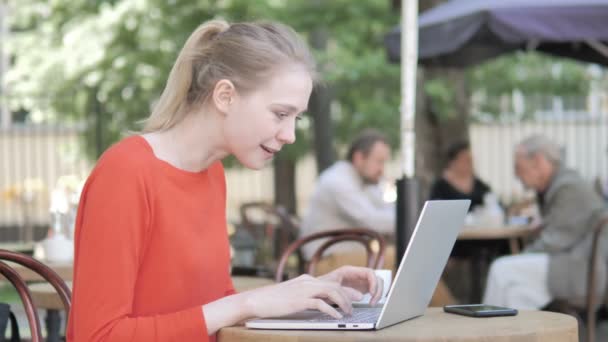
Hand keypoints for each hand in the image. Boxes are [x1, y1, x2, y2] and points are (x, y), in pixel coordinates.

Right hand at [241, 273, 365, 319]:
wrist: (257, 300)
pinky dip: (331, 310)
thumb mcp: (293, 294)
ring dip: (343, 303)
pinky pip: (321, 304)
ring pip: (332, 292)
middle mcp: (308, 282)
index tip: (355, 297)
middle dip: (349, 296)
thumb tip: (318, 302)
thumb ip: (305, 295)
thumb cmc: (273, 300)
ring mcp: (304, 290)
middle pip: (335, 286)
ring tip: (348, 313)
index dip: (345, 290)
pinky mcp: (299, 300)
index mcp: (307, 280)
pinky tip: (336, 316)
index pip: (331, 282)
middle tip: (356, 306)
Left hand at [318, 266, 383, 304]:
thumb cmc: (321, 287)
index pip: (369, 272)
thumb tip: (361, 296)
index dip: (374, 282)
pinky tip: (370, 303)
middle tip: (374, 301)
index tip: (372, 293)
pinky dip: (374, 297)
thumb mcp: (332, 288)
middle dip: (378, 289)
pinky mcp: (360, 289)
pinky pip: (373, 291)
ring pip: (376, 284)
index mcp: (350, 271)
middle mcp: (357, 275)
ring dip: (378, 293)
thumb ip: (345, 291)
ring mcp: (359, 282)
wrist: (314, 291)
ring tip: (372, 304)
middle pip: (376, 278)